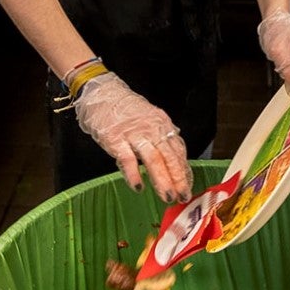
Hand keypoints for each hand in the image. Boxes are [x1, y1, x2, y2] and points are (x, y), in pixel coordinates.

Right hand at [74, 72, 192, 202]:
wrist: (102, 92)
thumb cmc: (125, 108)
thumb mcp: (150, 118)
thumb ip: (161, 136)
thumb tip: (176, 153)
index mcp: (162, 125)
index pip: (178, 151)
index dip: (184, 171)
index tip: (187, 186)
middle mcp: (152, 130)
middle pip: (169, 157)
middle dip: (178, 179)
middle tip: (183, 196)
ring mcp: (134, 135)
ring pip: (153, 160)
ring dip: (162, 180)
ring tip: (167, 196)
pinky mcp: (116, 139)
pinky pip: (127, 159)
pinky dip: (134, 174)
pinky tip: (139, 187)